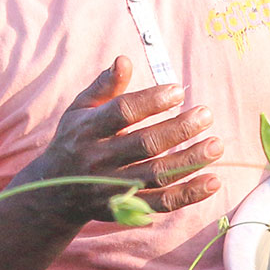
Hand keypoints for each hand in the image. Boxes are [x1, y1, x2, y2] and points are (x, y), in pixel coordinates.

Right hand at [8, 57, 221, 225]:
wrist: (53, 195)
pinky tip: (213, 181)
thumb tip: (124, 60)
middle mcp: (99, 159)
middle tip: (206, 115)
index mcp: (88, 130)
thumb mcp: (80, 110)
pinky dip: (189, 194)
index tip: (178, 91)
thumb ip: (104, 86)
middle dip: (179, 130)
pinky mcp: (125, 209)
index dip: (151, 101)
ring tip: (216, 145)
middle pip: (144, 145)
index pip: (122, 113)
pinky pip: (161, 203)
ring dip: (190, 161)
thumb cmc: (74, 140)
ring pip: (157, 175)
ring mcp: (112, 187)